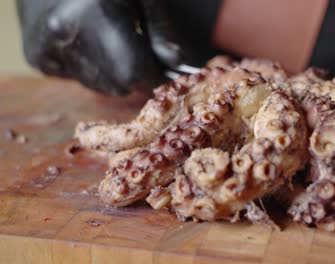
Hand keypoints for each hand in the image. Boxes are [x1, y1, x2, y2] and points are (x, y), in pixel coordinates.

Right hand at [17, 0, 168, 94]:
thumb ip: (160, 27)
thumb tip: (175, 63)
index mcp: (93, 14)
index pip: (133, 74)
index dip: (154, 76)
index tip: (164, 70)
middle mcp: (64, 34)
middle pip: (116, 85)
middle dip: (135, 75)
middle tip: (137, 49)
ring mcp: (46, 48)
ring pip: (98, 86)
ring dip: (112, 73)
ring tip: (110, 39)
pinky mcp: (37, 58)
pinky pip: (78, 80)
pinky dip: (90, 69)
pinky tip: (87, 42)